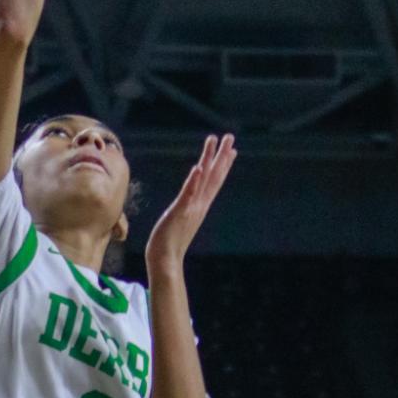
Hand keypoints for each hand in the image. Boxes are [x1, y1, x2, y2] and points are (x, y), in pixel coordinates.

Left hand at [145, 135, 236, 271]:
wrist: (164, 261)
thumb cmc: (169, 244)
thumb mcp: (182, 222)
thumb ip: (187, 211)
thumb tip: (189, 206)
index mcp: (199, 206)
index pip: (214, 182)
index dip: (223, 165)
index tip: (232, 150)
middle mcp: (199, 205)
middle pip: (214, 176)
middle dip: (222, 156)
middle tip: (230, 137)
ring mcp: (191, 208)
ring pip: (203, 180)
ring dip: (209, 160)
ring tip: (215, 141)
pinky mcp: (179, 213)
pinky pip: (188, 194)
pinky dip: (194, 181)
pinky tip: (198, 167)